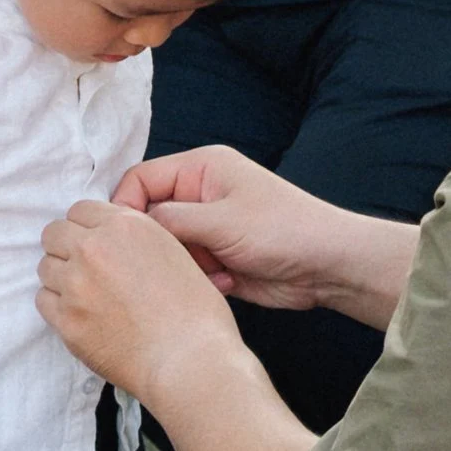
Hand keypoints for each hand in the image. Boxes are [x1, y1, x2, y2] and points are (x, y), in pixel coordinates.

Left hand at [38, 199, 249, 410]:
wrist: (190, 359)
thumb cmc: (196, 313)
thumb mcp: (174, 252)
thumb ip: (136, 238)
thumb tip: (114, 242)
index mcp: (125, 226)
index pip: (81, 209)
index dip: (88, 227)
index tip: (95, 243)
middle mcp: (93, 249)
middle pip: (54, 233)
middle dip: (67, 246)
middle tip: (85, 267)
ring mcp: (75, 285)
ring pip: (46, 267)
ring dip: (62, 276)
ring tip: (87, 294)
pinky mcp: (66, 320)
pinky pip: (44, 300)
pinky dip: (58, 305)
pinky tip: (82, 315)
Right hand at [111, 145, 346, 307]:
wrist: (328, 266)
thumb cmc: (282, 230)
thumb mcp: (220, 220)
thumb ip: (169, 220)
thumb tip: (128, 226)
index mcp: (200, 169)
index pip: (140, 180)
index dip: (124, 209)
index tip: (122, 241)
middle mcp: (198, 195)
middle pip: (149, 217)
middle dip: (159, 244)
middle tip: (174, 260)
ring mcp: (207, 227)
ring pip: (166, 248)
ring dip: (183, 265)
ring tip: (213, 271)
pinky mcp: (216, 258)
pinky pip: (186, 269)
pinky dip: (200, 279)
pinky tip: (227, 281)